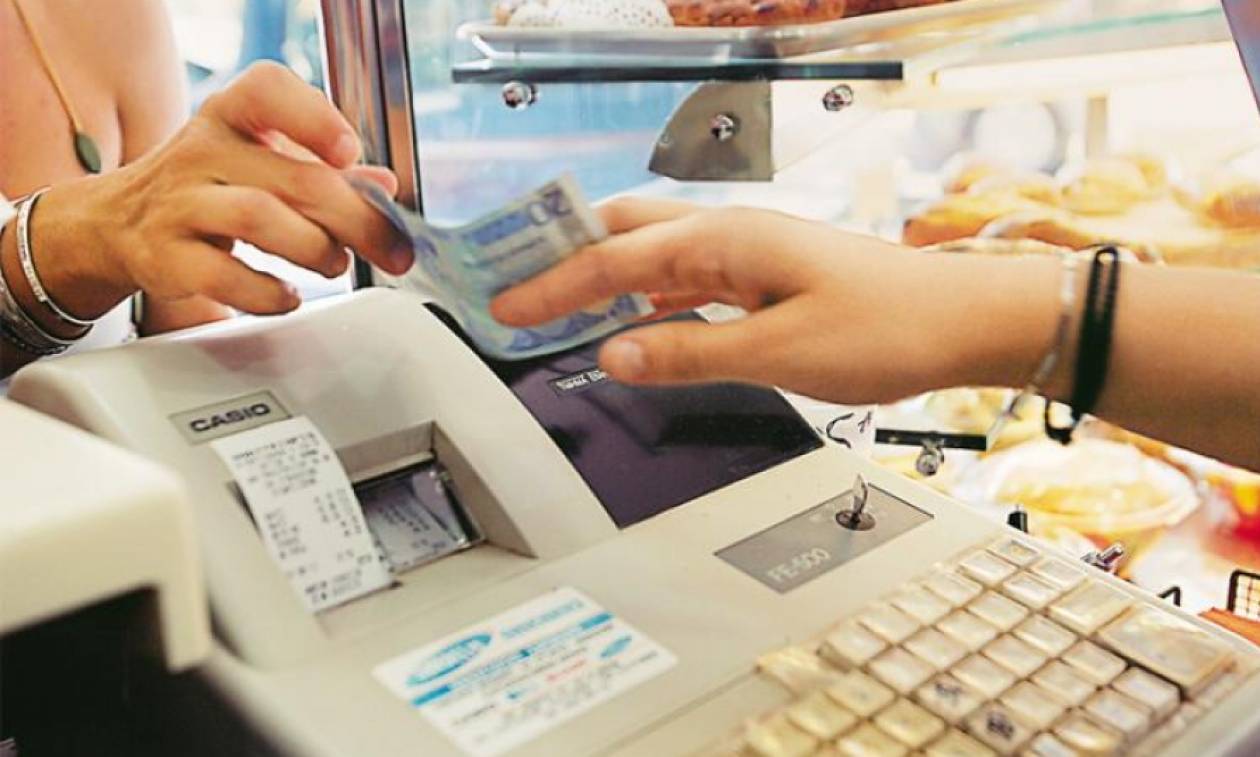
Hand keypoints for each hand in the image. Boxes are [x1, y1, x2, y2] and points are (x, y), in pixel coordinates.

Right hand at [30, 62, 412, 318]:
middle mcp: (203, 151)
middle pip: (296, 179)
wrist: (118, 222)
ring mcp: (180, 204)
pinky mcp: (166, 257)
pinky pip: (223, 276)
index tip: (349, 153)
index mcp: (231, 116)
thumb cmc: (208, 186)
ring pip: (259, 219)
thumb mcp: (262, 162)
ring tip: (333, 263)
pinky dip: (268, 292)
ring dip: (315, 249)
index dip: (315, 119)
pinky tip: (288, 295)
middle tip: (390, 249)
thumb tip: (384, 186)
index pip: (268, 90)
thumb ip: (326, 173)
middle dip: (357, 219)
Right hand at [492, 198, 1060, 405]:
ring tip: (553, 307)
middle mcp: (728, 235)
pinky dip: (644, 301)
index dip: (551, 287)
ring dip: (599, 279)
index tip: (503, 308)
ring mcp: (746, 255)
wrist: (962, 322)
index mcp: (722, 241)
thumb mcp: (777, 353)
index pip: (611, 261)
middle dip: (561, 260)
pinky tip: (632, 324)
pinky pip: (684, 283)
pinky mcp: (764, 279)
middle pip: (621, 235)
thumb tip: (611, 353)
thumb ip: (687, 352)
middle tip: (511, 289)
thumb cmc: (886, 328)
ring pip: (650, 258)